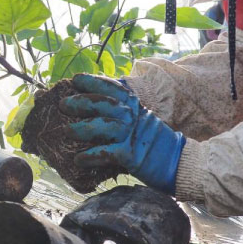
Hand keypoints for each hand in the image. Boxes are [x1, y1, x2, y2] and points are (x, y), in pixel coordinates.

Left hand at [59, 74, 185, 193]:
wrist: (180, 163)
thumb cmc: (155, 144)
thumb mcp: (141, 121)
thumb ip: (122, 115)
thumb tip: (93, 112)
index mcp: (136, 107)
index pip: (113, 88)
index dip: (93, 82)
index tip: (75, 79)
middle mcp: (135, 117)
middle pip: (105, 103)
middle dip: (82, 102)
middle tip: (63, 104)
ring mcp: (134, 135)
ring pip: (104, 126)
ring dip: (82, 128)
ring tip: (65, 130)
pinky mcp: (132, 156)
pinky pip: (107, 153)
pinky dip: (90, 156)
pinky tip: (78, 160)